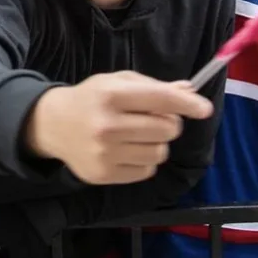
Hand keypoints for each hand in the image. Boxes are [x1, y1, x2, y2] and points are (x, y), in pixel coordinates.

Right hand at [25, 71, 213, 184]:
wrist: (52, 124)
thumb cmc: (91, 98)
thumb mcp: (116, 82)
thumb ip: (152, 86)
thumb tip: (189, 91)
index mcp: (111, 95)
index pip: (161, 99)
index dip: (187, 103)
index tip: (204, 108)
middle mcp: (108, 125)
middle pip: (166, 129)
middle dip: (168, 123)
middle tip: (153, 119)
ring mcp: (105, 153)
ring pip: (160, 152)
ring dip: (157, 143)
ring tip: (138, 135)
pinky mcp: (104, 175)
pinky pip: (147, 170)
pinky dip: (144, 160)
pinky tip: (127, 150)